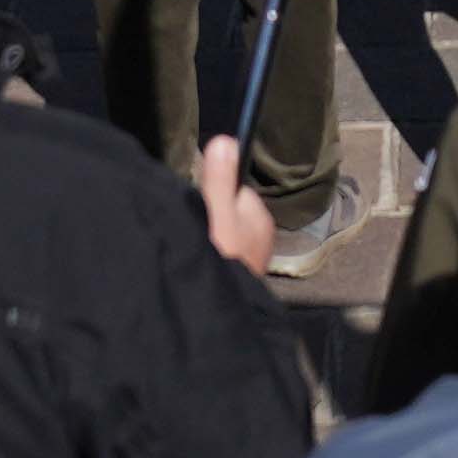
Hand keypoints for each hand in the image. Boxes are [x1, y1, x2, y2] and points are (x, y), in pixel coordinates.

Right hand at [195, 134, 281, 276]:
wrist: (219, 318)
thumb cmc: (223, 264)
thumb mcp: (218, 218)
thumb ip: (220, 182)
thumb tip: (226, 140)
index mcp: (259, 217)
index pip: (233, 190)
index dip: (214, 193)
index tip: (199, 206)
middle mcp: (260, 237)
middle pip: (227, 211)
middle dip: (210, 217)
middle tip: (197, 233)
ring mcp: (250, 258)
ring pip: (223, 234)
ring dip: (209, 239)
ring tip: (197, 250)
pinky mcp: (239, 277)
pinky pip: (221, 255)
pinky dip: (210, 257)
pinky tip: (201, 265)